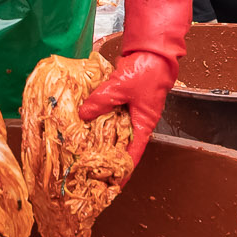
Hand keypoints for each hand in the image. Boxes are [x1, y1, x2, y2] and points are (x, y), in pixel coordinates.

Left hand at [79, 50, 176, 170]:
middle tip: (91, 169)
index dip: (123, 172)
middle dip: (108, 157)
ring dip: (102, 138)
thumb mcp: (120, 87)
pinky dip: (100, 119)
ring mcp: (132, 110)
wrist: (153, 50)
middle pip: (122, 145)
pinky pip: (111, 114)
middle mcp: (139, 121)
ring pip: (115, 130)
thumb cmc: (146, 72)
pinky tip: (85, 123)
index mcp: (144, 124)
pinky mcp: (125, 99)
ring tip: (84, 149)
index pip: (133, 155)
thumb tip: (83, 114)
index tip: (112, 186)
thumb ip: (101, 101)